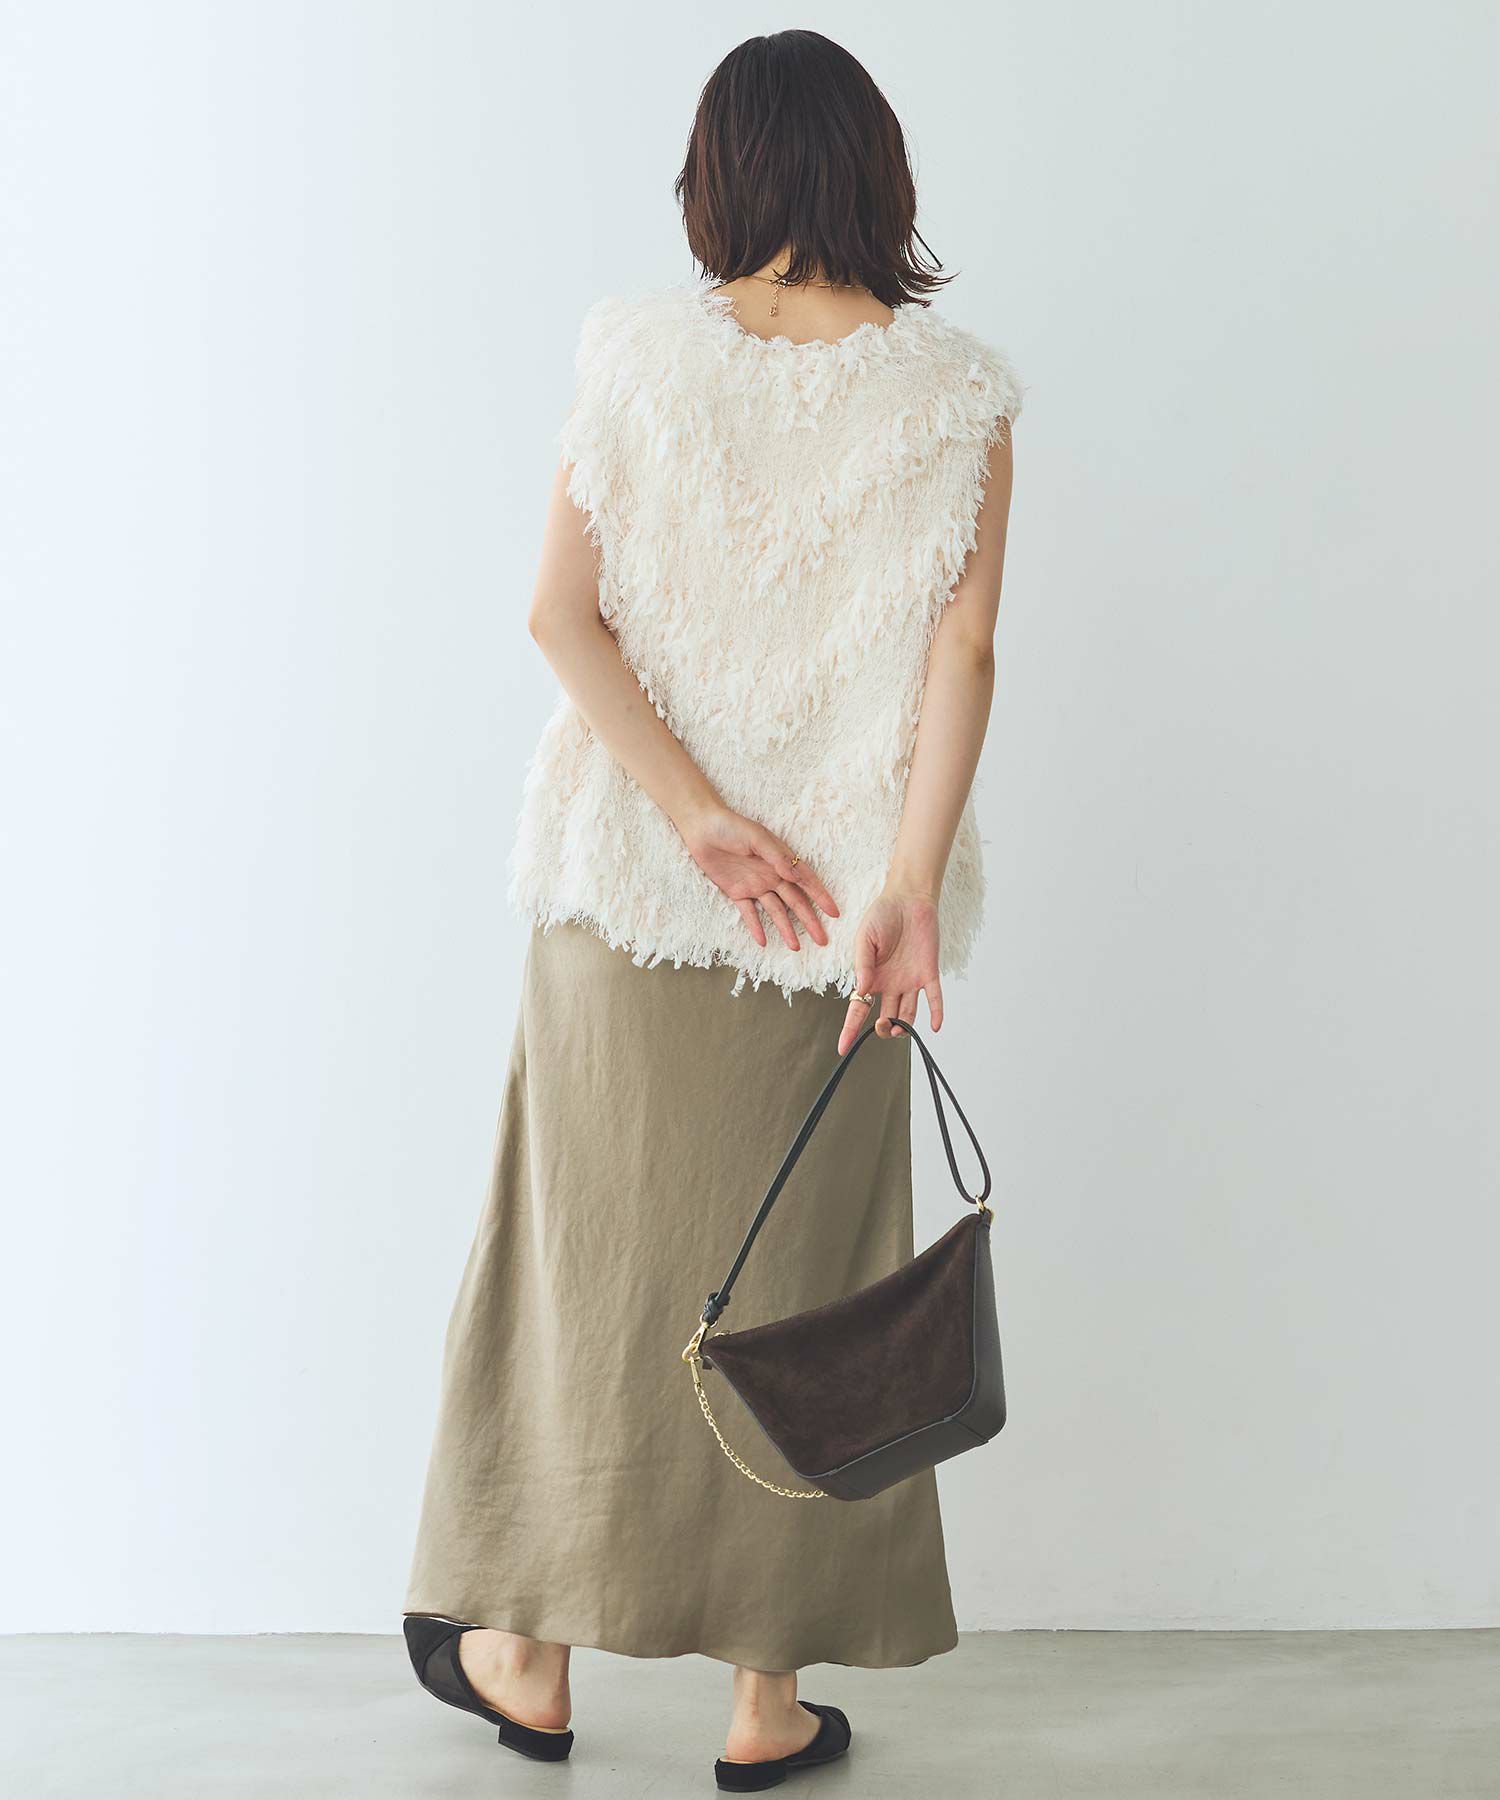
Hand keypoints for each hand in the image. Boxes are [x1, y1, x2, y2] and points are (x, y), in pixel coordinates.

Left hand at [677, 803, 838, 951]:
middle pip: (795, 902)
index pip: (806, 882)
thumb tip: (795, 876)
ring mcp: (755, 885)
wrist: (702, 828)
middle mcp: (772, 876)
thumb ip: (776, 857)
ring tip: (795, 947)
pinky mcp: (736, 892)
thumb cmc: (732, 827)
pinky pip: (749, 913)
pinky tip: (763, 941)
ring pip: (776, 912)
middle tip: (822, 940)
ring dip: (786, 929)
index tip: (834, 913)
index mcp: (781, 861)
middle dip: (810, 921)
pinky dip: (756, 927)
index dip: (821, 897)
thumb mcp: (757, 838)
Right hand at [838, 888, 941, 1052]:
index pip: (858, 1010)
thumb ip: (863, 964)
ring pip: (907, 1015)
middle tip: (883, 1025)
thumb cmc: (882, 916)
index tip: (842, 1048)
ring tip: (898, 1028)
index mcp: (870, 979)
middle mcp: (890, 985)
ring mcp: (910, 981)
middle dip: (883, 1029)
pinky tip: (935, 1026)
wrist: (908, 899)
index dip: (850, 1030)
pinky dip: (936, 1013)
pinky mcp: (928, 973)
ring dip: (903, 1027)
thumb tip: (862, 990)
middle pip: (886, 1019)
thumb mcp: (865, 938)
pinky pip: (934, 998)